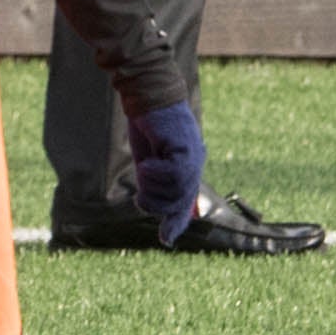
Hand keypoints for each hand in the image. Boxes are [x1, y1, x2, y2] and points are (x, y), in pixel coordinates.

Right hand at [127, 98, 205, 246]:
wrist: (147, 94)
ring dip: (152, 186)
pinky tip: (146, 162)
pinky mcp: (184, 148)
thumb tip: (149, 205)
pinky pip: (171, 174)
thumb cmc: (147, 124)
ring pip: (174, 190)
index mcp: (187, 167)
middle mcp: (194, 164)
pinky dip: (154, 173)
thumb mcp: (148, 159)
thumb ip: (154, 182)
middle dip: (155, 203)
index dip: (175, 223)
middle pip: (177, 202)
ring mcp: (192, 156)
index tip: (165, 240)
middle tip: (140, 196)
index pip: (185, 202)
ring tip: (143, 169)